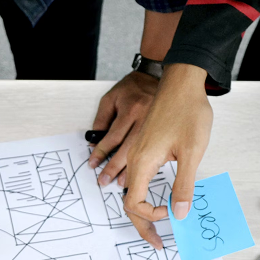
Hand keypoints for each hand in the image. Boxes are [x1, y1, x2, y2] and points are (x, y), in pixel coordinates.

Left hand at [89, 72, 158, 187]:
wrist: (160, 77)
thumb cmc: (133, 88)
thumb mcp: (110, 98)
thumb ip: (101, 120)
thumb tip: (94, 143)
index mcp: (131, 109)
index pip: (113, 136)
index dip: (101, 152)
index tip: (93, 164)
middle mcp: (145, 118)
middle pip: (128, 148)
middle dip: (114, 167)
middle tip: (104, 181)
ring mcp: (158, 125)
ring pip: (142, 152)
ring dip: (131, 170)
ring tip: (121, 183)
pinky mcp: (166, 129)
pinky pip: (155, 150)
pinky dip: (147, 163)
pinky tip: (142, 173)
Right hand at [124, 64, 211, 248]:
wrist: (182, 82)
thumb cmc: (188, 111)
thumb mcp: (192, 152)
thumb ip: (184, 185)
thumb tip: (179, 213)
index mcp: (143, 162)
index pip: (134, 203)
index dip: (150, 216)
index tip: (170, 214)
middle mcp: (135, 160)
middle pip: (128, 202)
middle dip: (141, 225)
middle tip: (156, 243)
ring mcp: (137, 154)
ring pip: (130, 191)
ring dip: (141, 212)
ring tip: (155, 226)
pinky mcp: (143, 148)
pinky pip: (136, 179)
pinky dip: (143, 196)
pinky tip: (156, 200)